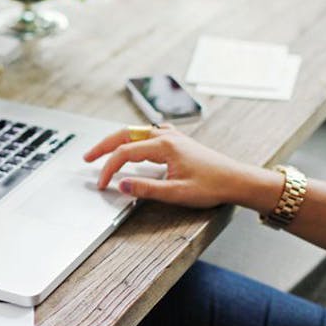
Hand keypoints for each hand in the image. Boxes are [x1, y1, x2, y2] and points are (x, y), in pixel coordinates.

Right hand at [83, 124, 281, 209]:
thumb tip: (121, 185)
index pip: (125, 153)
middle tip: (87, 157)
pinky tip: (132, 145)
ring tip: (103, 151)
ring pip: (135, 132)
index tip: (102, 183)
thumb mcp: (177, 193)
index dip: (109, 168)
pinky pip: (147, 133)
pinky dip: (132, 138)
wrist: (238, 179)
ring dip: (116, 140)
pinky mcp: (177, 140)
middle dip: (103, 146)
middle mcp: (166, 136)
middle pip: (125, 135)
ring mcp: (172, 136)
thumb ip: (146, 189)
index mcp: (164, 146)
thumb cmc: (212, 186)